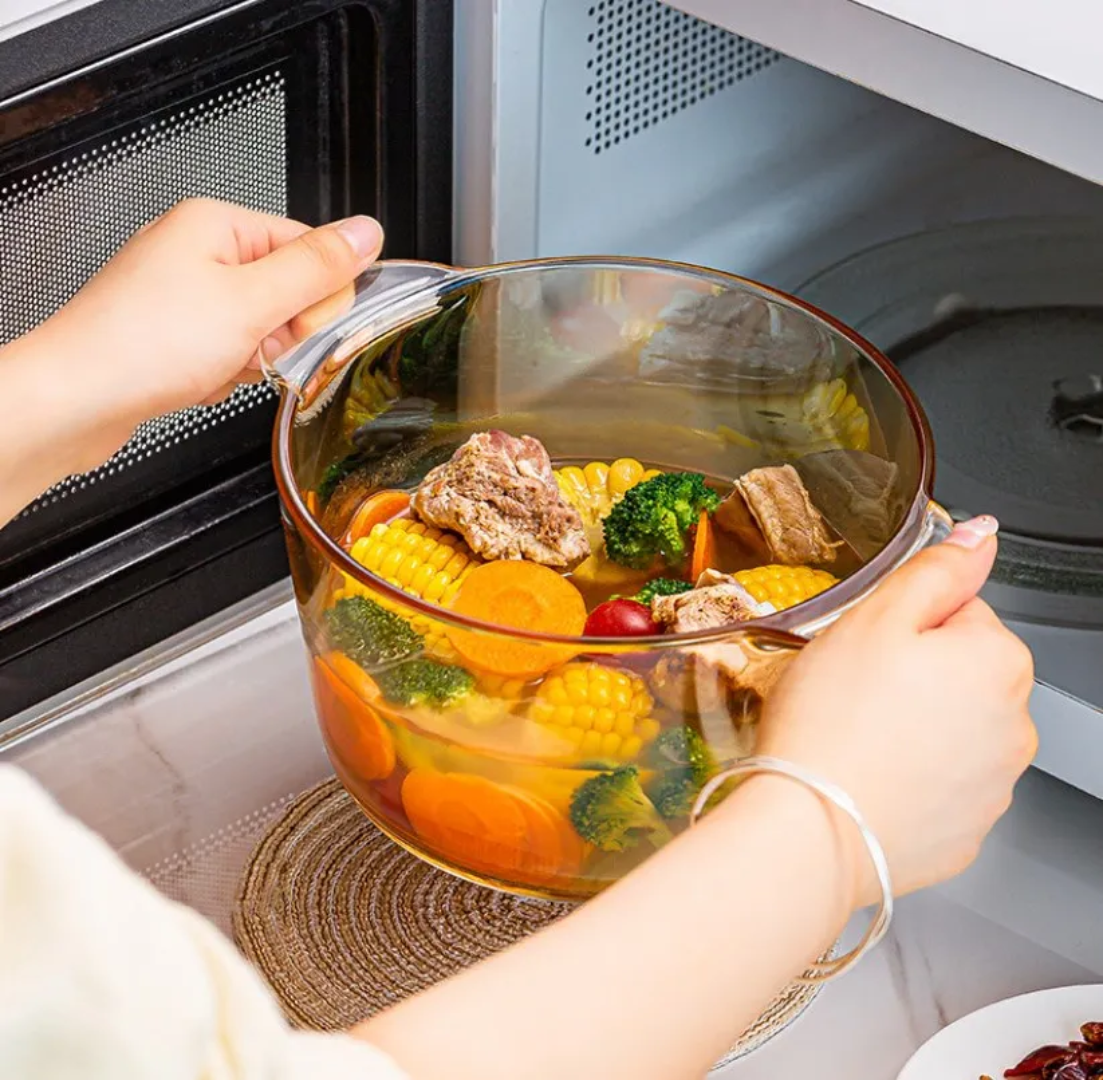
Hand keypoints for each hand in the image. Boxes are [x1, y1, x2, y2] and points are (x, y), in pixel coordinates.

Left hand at [18, 198, 382, 476]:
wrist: (75, 399)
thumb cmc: (142, 344)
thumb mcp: (251, 302)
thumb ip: (317, 268)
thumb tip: (366, 233)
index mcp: (217, 224)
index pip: (308, 247)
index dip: (319, 296)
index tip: (309, 326)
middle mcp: (198, 252)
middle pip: (287, 291)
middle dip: (281, 334)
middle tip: (256, 348)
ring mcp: (183, 295)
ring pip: (260, 329)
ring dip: (253, 359)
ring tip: (218, 366)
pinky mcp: (174, 334)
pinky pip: (230, 352)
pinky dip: (226, 373)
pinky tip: (201, 380)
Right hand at [755, 515, 1035, 905]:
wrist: (811, 830)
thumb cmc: (834, 722)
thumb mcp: (877, 618)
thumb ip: (939, 569)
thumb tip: (983, 535)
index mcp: (998, 661)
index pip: (959, 612)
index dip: (903, 623)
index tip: (869, 647)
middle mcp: (1015, 725)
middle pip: (959, 672)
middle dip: (913, 674)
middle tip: (855, 691)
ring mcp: (994, 785)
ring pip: (950, 728)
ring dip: (913, 725)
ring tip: (856, 736)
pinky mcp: (966, 830)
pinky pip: (937, 783)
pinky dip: (908, 776)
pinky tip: (867, 775)